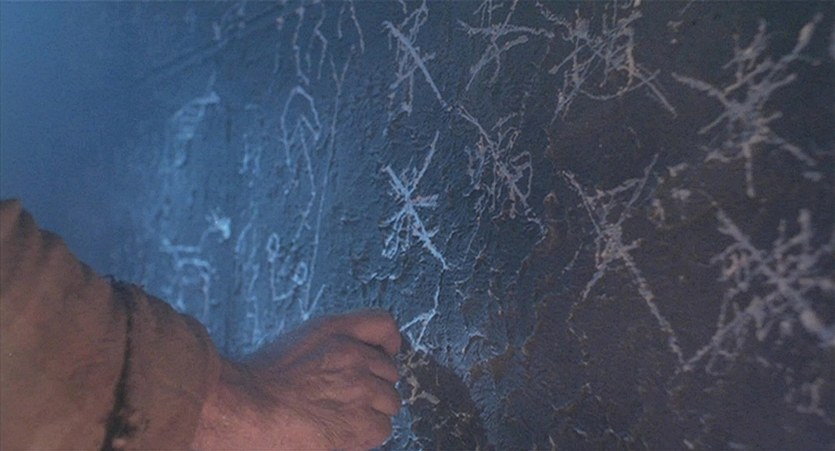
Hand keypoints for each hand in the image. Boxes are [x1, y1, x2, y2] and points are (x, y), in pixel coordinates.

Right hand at [191, 309, 401, 449]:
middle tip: (342, 396)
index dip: (387, 343)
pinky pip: (383, 428)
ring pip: (389, 401)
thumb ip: (333, 341)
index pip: (384, 324)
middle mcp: (353, 354)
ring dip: (370, 411)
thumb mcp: (298, 342)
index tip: (384, 354)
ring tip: (337, 415)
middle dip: (373, 384)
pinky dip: (366, 435)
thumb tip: (364, 355)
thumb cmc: (261, 381)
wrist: (244, 409)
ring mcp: (361, 387)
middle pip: (390, 370)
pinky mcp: (362, 422)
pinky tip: (340, 432)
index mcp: (335, 330)